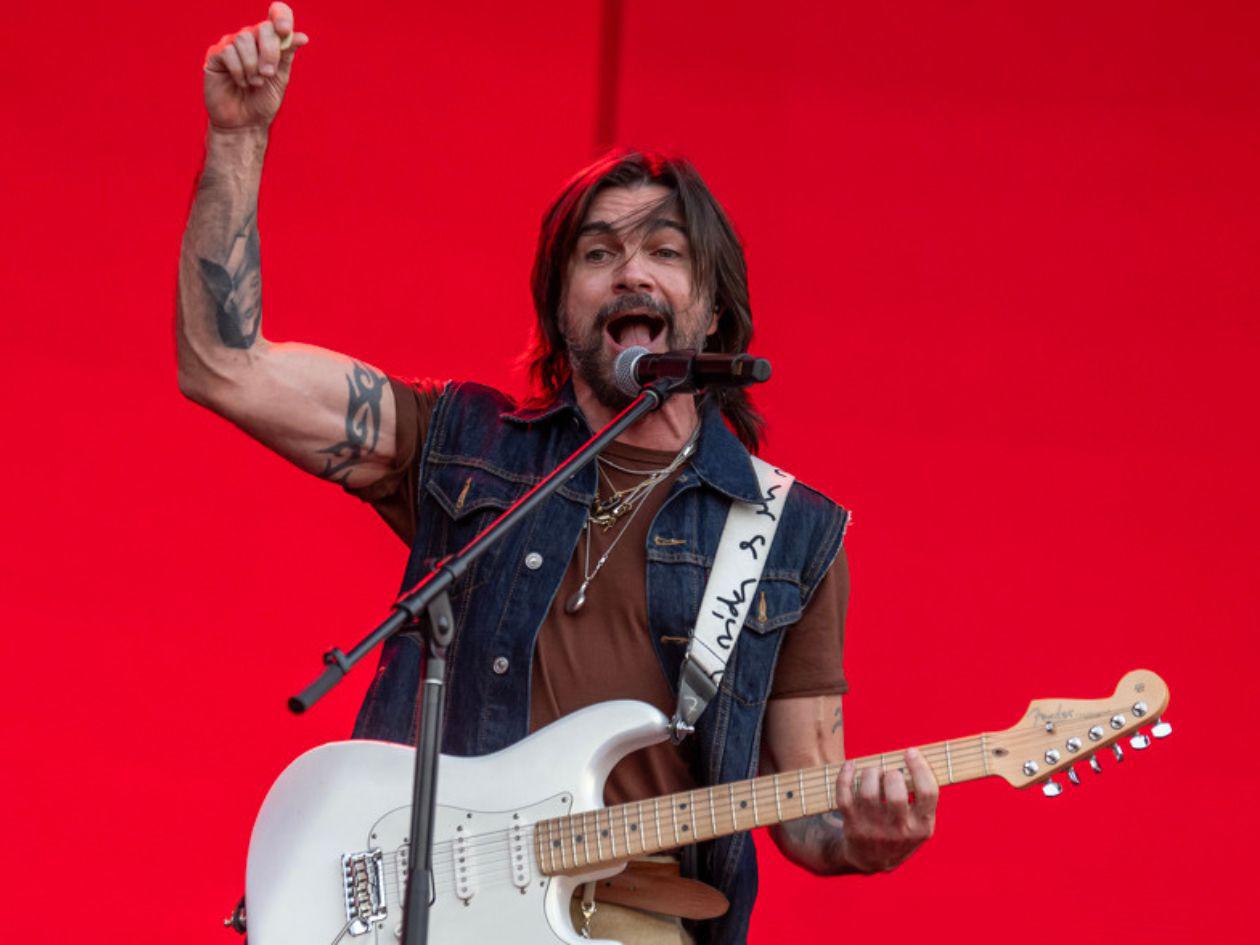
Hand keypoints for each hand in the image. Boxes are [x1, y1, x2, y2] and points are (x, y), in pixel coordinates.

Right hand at [203, 2, 309, 131]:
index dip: (281, 16)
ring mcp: (231, 45)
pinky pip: (228, 52)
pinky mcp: (215, 55)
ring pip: (243, 39)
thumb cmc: (263, 101)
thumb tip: (301, 36)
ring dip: (253, 66)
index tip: (284, 30)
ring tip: (254, 83)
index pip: (276, 15)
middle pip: (262, 28)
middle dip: (269, 52)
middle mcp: (250, 39)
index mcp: (269, 41)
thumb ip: (287, 56)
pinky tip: (240, 83)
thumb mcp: (280, 78)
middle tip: (268, 74)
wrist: (245, 123)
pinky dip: (239, 71)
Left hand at [834, 747, 937, 871]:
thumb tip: (916, 756)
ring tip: (874, 771)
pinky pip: (844, 796)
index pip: (927, 793)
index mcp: (922, 827)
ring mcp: (874, 829)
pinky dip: (845, 776)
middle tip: (890, 773)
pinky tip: (850, 766)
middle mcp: (899, 831)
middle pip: (896, 794)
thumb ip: (923, 798)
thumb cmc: (901, 830)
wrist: (872, 859)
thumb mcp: (920, 823)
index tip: (910, 752)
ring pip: (868, 793)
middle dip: (892, 775)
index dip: (920, 767)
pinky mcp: (852, 825)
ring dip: (870, 773)